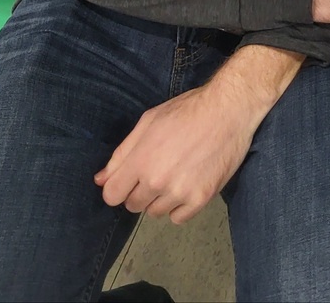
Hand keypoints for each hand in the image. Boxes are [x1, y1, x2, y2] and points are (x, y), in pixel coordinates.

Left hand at [95, 82, 260, 223]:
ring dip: (161, 198)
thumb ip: (122, 153)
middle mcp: (157, 181)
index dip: (118, 186)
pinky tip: (188, 184)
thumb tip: (100, 180)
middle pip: (133, 206)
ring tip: (176, 174)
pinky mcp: (201, 199)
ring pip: (155, 213)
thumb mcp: (149, 122)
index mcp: (140, 160)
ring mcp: (180, 192)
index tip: (130, 177)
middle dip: (140, 190)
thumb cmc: (187, 110)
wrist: (229, 110)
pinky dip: (180, 206)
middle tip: (159, 169)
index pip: (112, 195)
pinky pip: (178, 218)